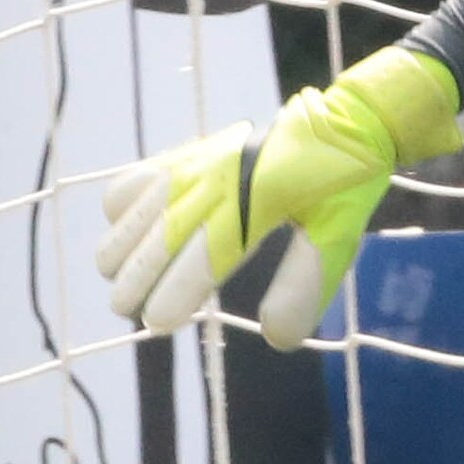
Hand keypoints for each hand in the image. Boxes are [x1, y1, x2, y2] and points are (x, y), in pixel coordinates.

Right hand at [94, 46, 462, 349]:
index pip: (208, 255)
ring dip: (122, 245)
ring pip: (137, 206)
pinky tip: (130, 231)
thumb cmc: (342, 189)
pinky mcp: (192, 152)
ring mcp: (201, 162)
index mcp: (260, 202)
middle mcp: (221, 180)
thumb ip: (304, 284)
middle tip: (127, 310)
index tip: (157, 323)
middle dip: (136, 277)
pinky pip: (138, 178)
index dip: (177, 291)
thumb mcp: (336, 237)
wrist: (344, 125)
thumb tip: (277, 338)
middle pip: (162, 235)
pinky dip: (123, 207)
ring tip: (118, 276)